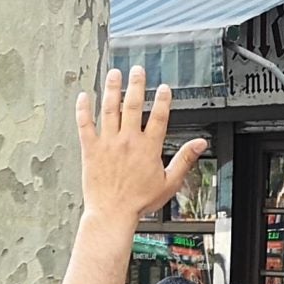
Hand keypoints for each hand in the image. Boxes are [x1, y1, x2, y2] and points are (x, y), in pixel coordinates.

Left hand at [78, 68, 208, 223]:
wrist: (112, 213)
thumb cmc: (139, 201)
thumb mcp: (169, 182)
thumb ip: (185, 160)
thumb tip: (200, 144)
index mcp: (148, 148)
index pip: (158, 116)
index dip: (162, 100)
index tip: (163, 88)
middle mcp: (128, 141)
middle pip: (133, 105)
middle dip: (136, 85)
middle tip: (138, 70)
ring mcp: (108, 143)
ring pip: (109, 109)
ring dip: (112, 89)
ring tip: (114, 74)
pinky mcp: (90, 149)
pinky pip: (85, 124)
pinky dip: (83, 109)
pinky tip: (83, 97)